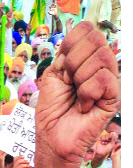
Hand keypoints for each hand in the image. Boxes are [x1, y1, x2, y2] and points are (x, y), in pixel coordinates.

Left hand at [36, 22, 118, 166]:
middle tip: (68, 82)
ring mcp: (111, 79)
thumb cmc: (52, 111)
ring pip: (101, 56)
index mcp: (86, 58)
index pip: (87, 29)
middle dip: (72, 61)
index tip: (61, 65)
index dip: (70, 43)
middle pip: (95, 38)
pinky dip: (87, 92)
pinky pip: (103, 78)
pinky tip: (84, 105)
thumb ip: (64, 55)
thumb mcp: (52, 76)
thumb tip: (76, 41)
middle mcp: (102, 65)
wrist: (53, 138)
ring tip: (77, 94)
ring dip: (79, 77)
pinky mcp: (116, 95)